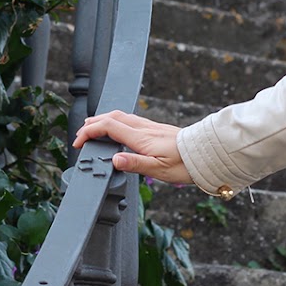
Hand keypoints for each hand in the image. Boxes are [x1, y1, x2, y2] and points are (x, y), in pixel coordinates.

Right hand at [72, 110, 190, 185]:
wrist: (206, 153)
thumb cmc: (185, 164)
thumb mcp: (158, 170)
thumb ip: (134, 164)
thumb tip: (113, 161)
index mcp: (141, 138)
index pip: (108, 127)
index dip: (89, 132)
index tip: (78, 143)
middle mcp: (144, 129)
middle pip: (111, 117)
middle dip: (92, 123)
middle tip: (81, 135)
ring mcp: (150, 127)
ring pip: (121, 116)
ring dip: (104, 120)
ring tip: (94, 129)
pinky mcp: (156, 129)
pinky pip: (130, 120)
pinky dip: (116, 122)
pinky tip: (118, 131)